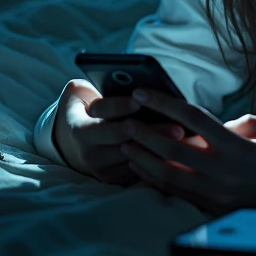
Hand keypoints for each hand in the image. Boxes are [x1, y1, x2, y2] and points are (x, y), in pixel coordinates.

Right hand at [52, 79, 183, 185]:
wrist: (72, 143)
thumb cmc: (83, 109)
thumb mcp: (79, 93)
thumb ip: (91, 85)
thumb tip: (119, 77)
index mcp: (79, 127)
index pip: (101, 116)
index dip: (119, 107)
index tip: (138, 100)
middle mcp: (88, 151)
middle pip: (123, 139)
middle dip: (150, 132)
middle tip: (176, 126)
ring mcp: (101, 167)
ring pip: (135, 156)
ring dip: (160, 147)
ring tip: (183, 137)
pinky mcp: (114, 178)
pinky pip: (138, 170)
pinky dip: (158, 159)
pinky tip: (179, 151)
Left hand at [118, 89, 255, 214]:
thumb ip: (249, 121)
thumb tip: (223, 124)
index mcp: (239, 147)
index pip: (194, 119)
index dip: (165, 103)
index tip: (143, 92)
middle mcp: (224, 172)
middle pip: (173, 149)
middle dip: (145, 133)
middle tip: (125, 120)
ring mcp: (217, 194)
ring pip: (169, 175)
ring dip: (143, 159)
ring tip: (124, 144)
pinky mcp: (213, 209)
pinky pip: (176, 194)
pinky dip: (154, 181)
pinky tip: (140, 168)